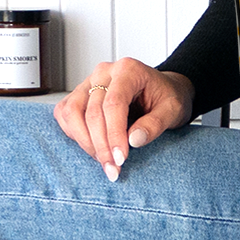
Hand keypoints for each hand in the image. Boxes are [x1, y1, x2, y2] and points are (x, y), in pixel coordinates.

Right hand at [54, 58, 194, 180]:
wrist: (162, 91)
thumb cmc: (167, 98)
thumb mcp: (173, 110)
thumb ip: (156, 124)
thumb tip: (133, 140)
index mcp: (128, 70)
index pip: (114, 104)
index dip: (114, 134)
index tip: (120, 159)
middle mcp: (104, 72)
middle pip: (92, 112)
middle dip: (101, 146)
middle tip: (113, 169)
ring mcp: (88, 82)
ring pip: (73, 113)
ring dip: (85, 142)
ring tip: (104, 162)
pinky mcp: (79, 94)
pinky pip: (65, 114)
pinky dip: (74, 134)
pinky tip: (93, 147)